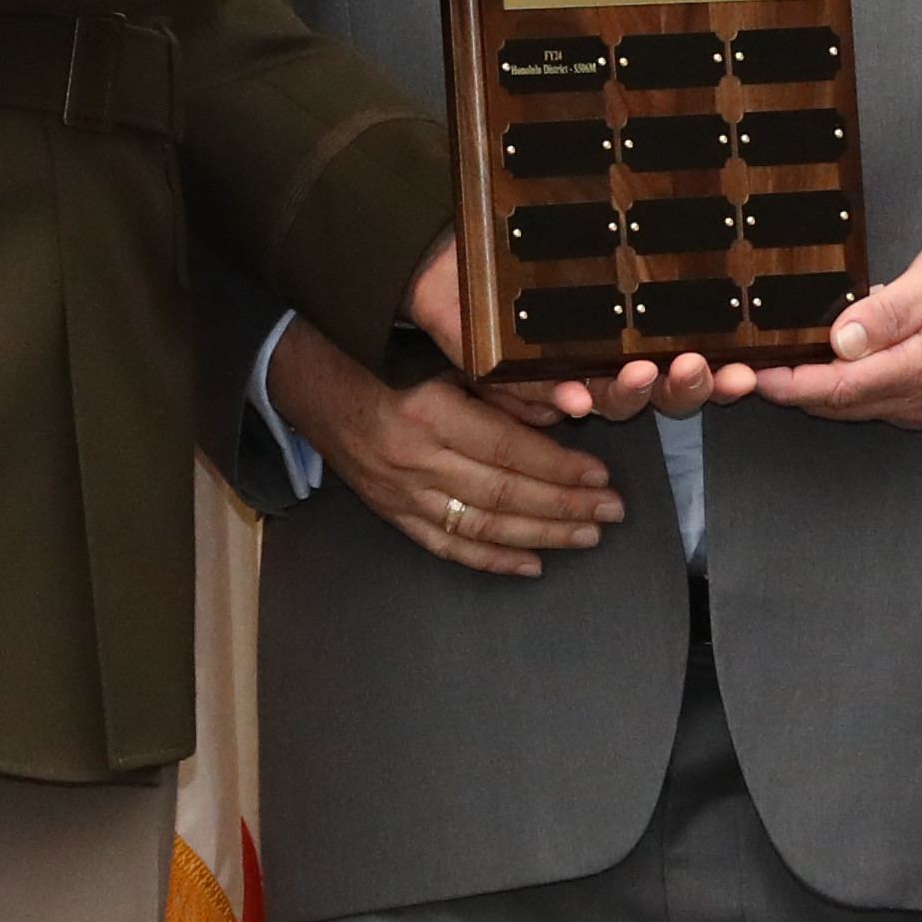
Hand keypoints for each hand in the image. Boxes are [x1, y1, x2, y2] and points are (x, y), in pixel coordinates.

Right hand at [281, 315, 625, 579]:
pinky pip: (446, 546)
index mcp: (430, 413)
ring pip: (481, 527)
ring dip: (540, 536)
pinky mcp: (390, 512)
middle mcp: (414, 459)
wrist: (310, 383)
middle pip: (503, 494)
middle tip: (611, 512)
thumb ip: (499, 389)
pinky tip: (531, 563)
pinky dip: (491, 560)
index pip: (509, 450)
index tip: (601, 475)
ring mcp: (400, 493)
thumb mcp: (442, 358)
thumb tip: (564, 413)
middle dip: (564, 507)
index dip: (559, 468)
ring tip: (586, 536)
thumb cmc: (382, 360)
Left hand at [402, 243, 760, 426]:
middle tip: (694, 368)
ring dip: (629, 393)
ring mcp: (561, 372)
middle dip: (684, 387)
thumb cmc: (522, 241)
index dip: (715, 379)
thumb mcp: (580, 248)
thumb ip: (618, 279)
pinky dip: (559, 396)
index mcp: (629, 333)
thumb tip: (664, 293)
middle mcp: (603, 361)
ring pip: (609, 400)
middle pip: (658, 392)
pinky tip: (575, 395)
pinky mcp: (509, 374)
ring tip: (640, 373)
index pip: (683, 367)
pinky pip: (539, 395)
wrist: (446, 248)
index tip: (746, 373)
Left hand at [745, 229, 921, 430]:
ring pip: (851, 407)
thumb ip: (893, 309)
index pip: (836, 389)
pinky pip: (871, 402)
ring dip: (810, 390)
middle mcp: (921, 399)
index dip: (787, 382)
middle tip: (743, 364)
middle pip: (835, 406)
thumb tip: (841, 338)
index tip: (749, 370)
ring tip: (771, 359)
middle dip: (788, 390)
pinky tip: (820, 361)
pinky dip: (838, 388)